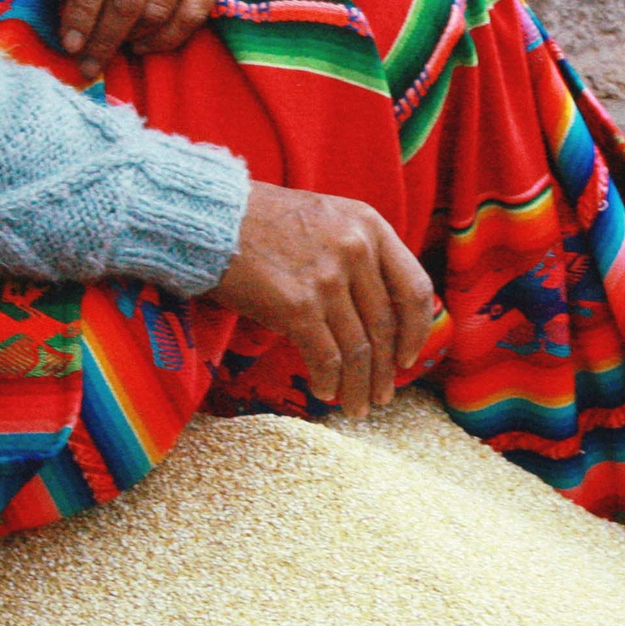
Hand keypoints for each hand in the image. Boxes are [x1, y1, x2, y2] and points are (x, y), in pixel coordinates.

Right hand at [212, 183, 435, 417]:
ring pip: (358, 348)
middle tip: (383, 396)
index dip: (416, 330)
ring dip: (360, 386)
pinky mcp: (298, 305)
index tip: (407, 357)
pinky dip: (329, 381)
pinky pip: (326, 357)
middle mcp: (356, 249)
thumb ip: (358, 253)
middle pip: (385, 326)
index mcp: (370, 225)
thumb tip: (378, 312)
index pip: (414, 287)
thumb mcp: (327, 218)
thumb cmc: (261, 222)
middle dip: (386, 371)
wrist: (209, 218)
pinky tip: (325, 393)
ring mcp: (328, 278)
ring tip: (358, 407)